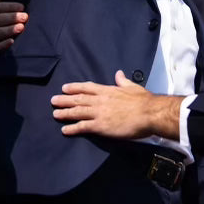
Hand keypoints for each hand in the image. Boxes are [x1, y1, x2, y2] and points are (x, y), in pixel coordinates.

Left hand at [51, 71, 182, 138]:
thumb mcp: (132, 86)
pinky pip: (83, 127)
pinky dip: (73, 128)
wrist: (149, 113)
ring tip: (55, 114)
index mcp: (108, 90)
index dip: (74, 87)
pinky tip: (65, 130)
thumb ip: (123, 81)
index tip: (65, 88)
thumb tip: (118, 73)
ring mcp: (99, 113)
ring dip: (65, 113)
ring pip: (77, 112)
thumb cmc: (144, 100)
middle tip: (53, 101)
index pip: (87, 87)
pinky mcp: (101, 126)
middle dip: (65, 100)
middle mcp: (100, 100)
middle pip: (78, 99)